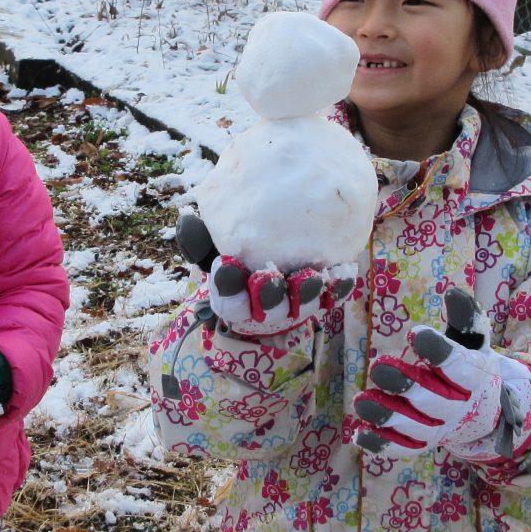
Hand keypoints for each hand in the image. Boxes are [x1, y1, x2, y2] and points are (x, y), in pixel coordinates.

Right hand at [176, 212, 352, 338]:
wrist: (277, 253)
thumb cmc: (238, 252)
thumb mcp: (214, 245)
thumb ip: (201, 237)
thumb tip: (187, 220)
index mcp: (236, 300)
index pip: (229, 303)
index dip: (227, 289)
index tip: (225, 266)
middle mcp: (267, 309)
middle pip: (268, 311)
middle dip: (270, 297)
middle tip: (269, 277)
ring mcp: (297, 306)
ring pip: (303, 307)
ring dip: (307, 294)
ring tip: (311, 276)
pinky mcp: (324, 297)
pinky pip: (333, 296)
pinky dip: (339, 286)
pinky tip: (343, 270)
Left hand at [351, 289, 530, 461]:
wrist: (479, 409)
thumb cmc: (467, 363)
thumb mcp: (471, 339)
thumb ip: (465, 318)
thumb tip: (454, 293)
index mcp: (475, 377)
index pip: (462, 368)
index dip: (440, 353)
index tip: (415, 334)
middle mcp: (459, 407)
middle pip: (434, 401)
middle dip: (405, 385)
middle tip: (378, 366)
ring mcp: (440, 428)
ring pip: (415, 428)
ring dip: (387, 416)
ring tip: (361, 401)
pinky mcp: (422, 443)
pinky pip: (403, 448)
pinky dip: (382, 444)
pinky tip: (359, 434)